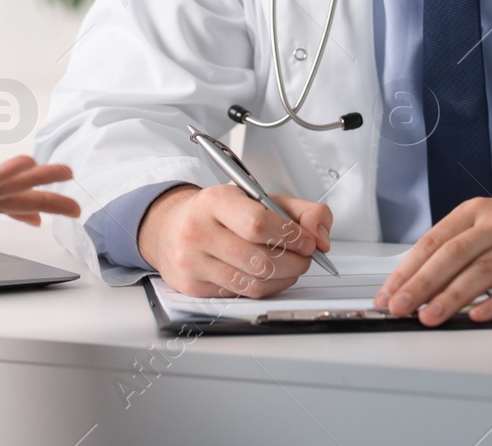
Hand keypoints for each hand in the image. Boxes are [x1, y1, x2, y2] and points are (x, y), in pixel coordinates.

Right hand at [136, 184, 332, 298]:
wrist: (170, 227)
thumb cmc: (219, 212)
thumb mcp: (258, 197)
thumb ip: (300, 210)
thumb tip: (321, 237)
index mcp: (215, 201)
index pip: (258, 223)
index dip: (291, 236)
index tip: (307, 240)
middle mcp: (198, 231)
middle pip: (260, 259)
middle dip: (294, 262)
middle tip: (305, 257)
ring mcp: (193, 261)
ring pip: (253, 283)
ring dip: (284, 279)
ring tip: (291, 267)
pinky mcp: (193, 286)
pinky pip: (241, 294)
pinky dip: (265, 288)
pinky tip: (269, 276)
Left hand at [376, 193, 491, 326]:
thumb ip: (460, 247)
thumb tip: (418, 280)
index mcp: (477, 212)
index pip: (433, 241)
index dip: (407, 269)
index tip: (388, 292)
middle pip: (452, 255)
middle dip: (420, 283)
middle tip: (399, 306)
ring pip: (480, 271)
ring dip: (451, 297)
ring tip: (429, 316)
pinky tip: (476, 316)